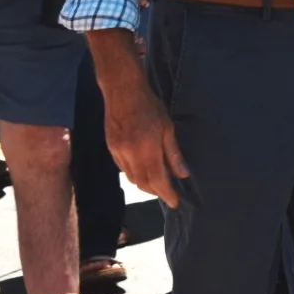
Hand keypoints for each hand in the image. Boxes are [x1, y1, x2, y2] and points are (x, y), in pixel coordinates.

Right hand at [102, 78, 189, 207]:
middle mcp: (131, 154)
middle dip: (156, 192)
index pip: (157, 180)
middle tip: (168, 193)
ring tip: (157, 183)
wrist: (123, 91)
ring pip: (132, 178)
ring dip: (145, 184)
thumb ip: (173, 153)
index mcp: (148, 148)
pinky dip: (134, 173)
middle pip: (143, 183)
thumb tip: (182, 175)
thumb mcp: (167, 127)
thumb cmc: (149, 106)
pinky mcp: (111, 148)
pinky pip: (123, 169)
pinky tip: (142, 169)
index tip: (174, 203)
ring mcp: (119, 152)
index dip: (167, 194)